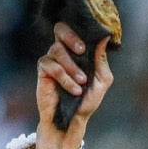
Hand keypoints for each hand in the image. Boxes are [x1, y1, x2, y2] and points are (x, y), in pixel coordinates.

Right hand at [35, 23, 112, 148]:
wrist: (73, 119)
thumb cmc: (87, 100)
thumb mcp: (102, 80)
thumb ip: (102, 60)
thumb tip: (104, 37)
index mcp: (78, 51)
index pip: (75, 29)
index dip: (79, 28)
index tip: (89, 40)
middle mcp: (64, 52)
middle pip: (60, 29)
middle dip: (70, 36)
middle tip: (81, 50)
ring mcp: (52, 60)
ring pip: (57, 50)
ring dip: (72, 67)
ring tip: (81, 82)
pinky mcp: (43, 71)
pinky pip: (50, 65)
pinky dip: (63, 77)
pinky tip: (73, 89)